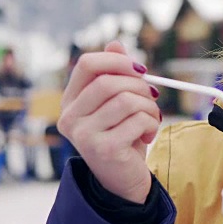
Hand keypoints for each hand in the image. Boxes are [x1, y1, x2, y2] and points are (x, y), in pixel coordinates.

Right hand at [57, 41, 160, 203]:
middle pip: (108, 82)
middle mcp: (70, 118)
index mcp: (70, 101)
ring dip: (149, 107)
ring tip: (151, 118)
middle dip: (139, 86)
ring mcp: (84, 135)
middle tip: (152, 97)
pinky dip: (151, 124)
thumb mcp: (117, 103)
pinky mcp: (103, 149)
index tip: (140, 70)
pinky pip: (137, 121)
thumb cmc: (121, 136)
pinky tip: (147, 135)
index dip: (117, 61)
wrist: (124, 179)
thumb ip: (115, 74)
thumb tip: (115, 44)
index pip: (87, 64)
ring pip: (126, 100)